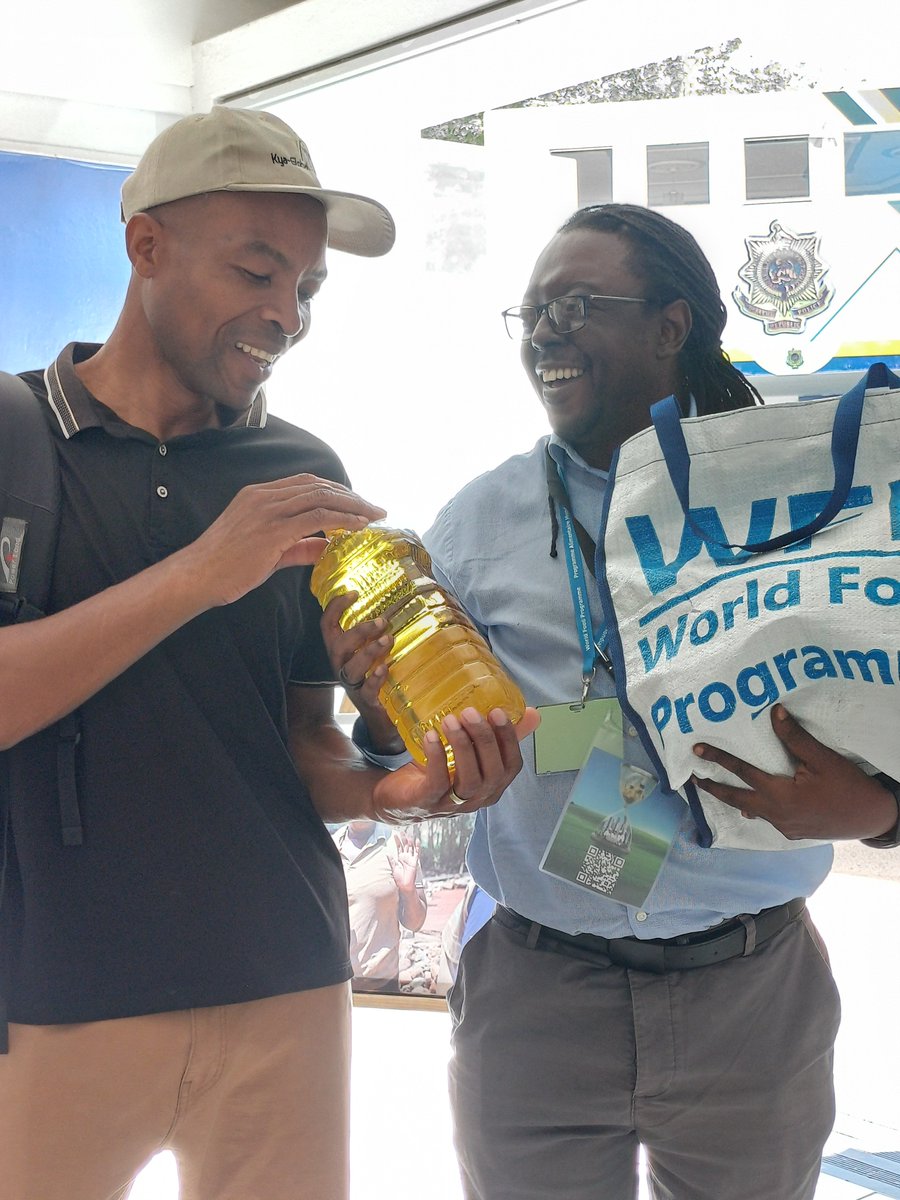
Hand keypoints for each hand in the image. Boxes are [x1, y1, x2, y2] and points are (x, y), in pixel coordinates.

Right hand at [181, 475, 385, 606]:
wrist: (196, 577)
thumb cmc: (226, 567)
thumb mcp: (267, 552)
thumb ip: (297, 546)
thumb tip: (324, 547)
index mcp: (259, 494)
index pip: (306, 483)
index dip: (336, 490)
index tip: (357, 503)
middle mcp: (264, 496)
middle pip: (318, 486)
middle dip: (351, 496)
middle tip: (375, 509)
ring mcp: (268, 511)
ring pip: (321, 498)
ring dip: (353, 506)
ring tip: (374, 516)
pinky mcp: (273, 530)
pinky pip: (317, 518)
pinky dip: (342, 520)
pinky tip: (358, 527)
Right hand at [321, 592, 400, 751]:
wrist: (381, 717)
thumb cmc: (379, 674)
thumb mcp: (374, 651)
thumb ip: (380, 630)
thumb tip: (408, 600)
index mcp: (340, 650)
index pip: (327, 625)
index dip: (335, 607)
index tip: (354, 593)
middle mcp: (341, 665)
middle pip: (338, 645)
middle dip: (358, 631)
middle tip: (381, 622)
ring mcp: (352, 684)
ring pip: (350, 667)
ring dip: (368, 651)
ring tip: (387, 640)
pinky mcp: (366, 700)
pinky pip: (366, 690)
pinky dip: (374, 678)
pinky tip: (384, 668)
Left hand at [372, 705, 540, 823]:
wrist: (397, 797)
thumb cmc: (440, 771)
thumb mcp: (471, 752)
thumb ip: (497, 736)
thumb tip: (533, 713)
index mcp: (492, 786)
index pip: (512, 766)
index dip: (509, 740)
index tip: (498, 712)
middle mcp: (478, 798)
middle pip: (493, 773)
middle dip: (486, 740)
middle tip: (470, 712)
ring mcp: (453, 804)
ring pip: (470, 780)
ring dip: (463, 746)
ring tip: (450, 720)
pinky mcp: (427, 803)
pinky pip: (438, 783)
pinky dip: (437, 758)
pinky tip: (432, 736)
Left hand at [387, 831, 420, 891]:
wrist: (405, 885)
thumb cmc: (399, 878)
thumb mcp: (394, 868)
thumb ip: (391, 860)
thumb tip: (387, 853)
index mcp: (400, 858)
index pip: (398, 847)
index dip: (397, 841)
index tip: (394, 834)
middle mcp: (406, 857)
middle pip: (405, 845)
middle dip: (403, 838)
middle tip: (401, 831)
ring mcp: (411, 858)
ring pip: (410, 847)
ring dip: (409, 841)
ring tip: (408, 834)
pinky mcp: (415, 861)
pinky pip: (417, 852)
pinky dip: (417, 846)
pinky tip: (417, 840)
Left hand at [691, 703, 897, 840]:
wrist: (872, 818)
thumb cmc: (849, 786)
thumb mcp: (822, 758)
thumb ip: (795, 737)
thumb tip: (774, 712)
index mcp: (779, 795)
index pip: (741, 772)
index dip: (718, 759)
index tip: (697, 751)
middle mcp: (776, 814)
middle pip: (736, 798)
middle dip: (713, 788)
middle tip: (692, 780)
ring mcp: (784, 826)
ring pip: (752, 810)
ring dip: (734, 798)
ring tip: (717, 789)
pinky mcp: (794, 831)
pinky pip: (768, 818)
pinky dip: (756, 807)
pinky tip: (753, 805)